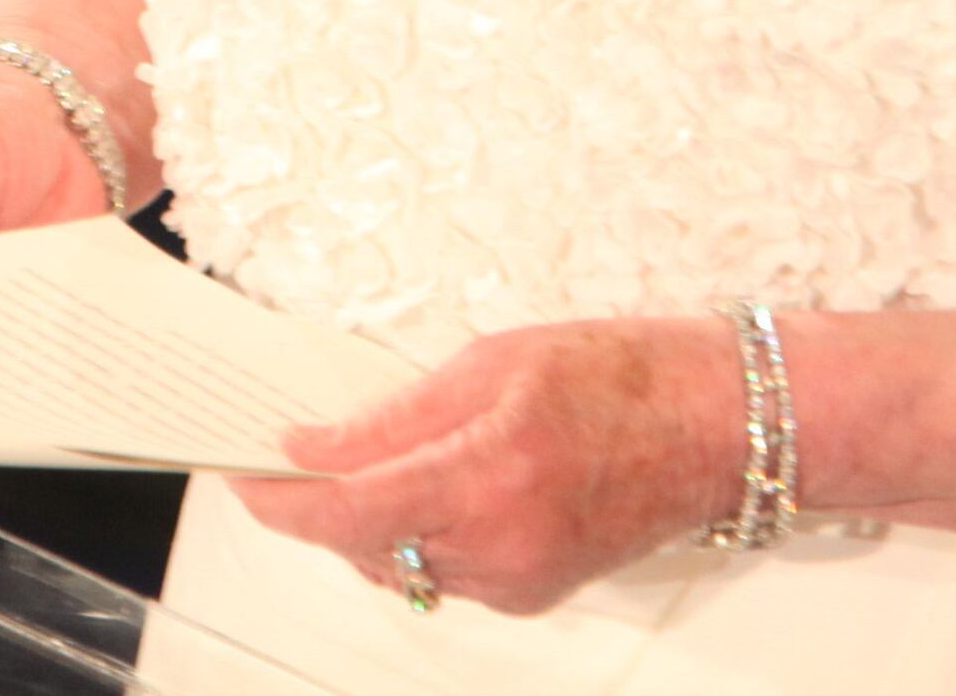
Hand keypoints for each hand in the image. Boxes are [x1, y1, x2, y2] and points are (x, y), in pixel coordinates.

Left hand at [231, 320, 737, 616]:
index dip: (283, 503)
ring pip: (401, 564)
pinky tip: (423, 491)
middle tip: (289, 458)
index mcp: (488, 474)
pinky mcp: (534, 593)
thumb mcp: (490, 362)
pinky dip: (417, 537)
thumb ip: (394, 416)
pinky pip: (445, 575)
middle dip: (317, 506)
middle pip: (366, 545)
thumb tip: (315, 447)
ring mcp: (519, 579)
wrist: (711, 426)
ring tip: (357, 466)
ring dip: (366, 522)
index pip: (351, 511)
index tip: (243, 478)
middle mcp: (501, 545)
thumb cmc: (617, 376)